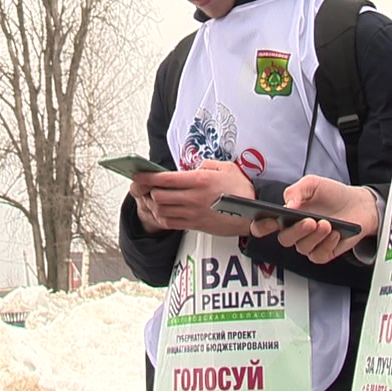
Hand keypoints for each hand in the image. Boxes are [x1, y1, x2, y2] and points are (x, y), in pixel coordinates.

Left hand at [135, 160, 255, 236]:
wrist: (253, 213)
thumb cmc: (241, 189)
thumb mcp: (226, 167)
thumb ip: (205, 165)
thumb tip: (192, 168)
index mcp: (200, 181)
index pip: (165, 179)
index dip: (147, 177)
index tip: (138, 174)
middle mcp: (194, 198)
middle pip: (158, 196)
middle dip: (147, 191)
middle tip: (145, 186)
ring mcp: (194, 213)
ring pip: (161, 211)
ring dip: (153, 205)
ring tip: (152, 198)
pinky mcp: (196, 225)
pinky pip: (170, 223)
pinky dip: (161, 217)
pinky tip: (162, 210)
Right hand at [249, 175, 380, 263]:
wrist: (358, 204)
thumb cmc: (331, 194)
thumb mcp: (313, 184)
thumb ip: (297, 190)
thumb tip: (287, 205)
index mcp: (285, 216)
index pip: (263, 226)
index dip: (261, 226)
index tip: (270, 220)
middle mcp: (294, 232)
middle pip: (284, 239)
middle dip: (296, 231)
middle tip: (310, 221)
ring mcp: (308, 244)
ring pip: (302, 248)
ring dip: (314, 237)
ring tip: (326, 224)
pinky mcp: (323, 253)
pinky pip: (318, 255)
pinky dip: (327, 245)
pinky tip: (335, 233)